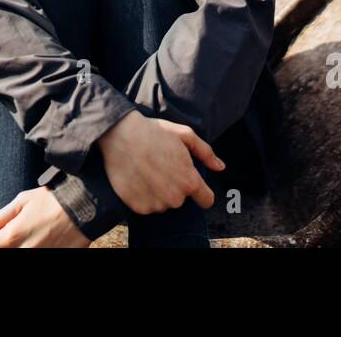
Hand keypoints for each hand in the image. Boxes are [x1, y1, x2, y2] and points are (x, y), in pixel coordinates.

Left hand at [0, 187, 91, 247]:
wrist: (84, 207)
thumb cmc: (54, 201)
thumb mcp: (23, 201)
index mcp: (14, 235)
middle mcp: (25, 251)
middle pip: (2, 252)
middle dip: (5, 243)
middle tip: (18, 231)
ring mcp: (40, 256)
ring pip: (18, 254)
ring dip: (21, 246)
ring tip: (34, 234)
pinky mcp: (53, 257)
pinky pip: (37, 256)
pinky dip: (36, 247)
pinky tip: (44, 238)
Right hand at [96, 110, 224, 214]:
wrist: (120, 135)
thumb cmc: (154, 132)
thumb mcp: (184, 135)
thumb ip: (206, 153)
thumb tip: (220, 167)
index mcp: (189, 181)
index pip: (206, 200)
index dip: (203, 193)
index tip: (195, 187)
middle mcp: (174, 198)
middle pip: (181, 198)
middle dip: (175, 185)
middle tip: (161, 165)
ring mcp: (156, 204)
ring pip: (163, 202)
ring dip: (158, 191)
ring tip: (147, 169)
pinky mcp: (139, 207)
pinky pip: (147, 205)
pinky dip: (143, 195)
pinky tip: (138, 177)